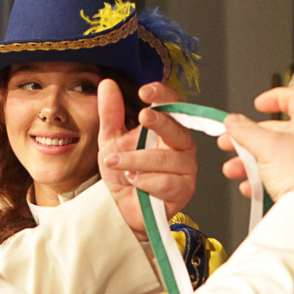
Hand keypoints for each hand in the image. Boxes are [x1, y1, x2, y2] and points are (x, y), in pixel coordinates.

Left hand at [99, 80, 197, 235]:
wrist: (121, 208)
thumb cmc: (123, 174)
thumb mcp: (111, 140)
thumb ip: (110, 114)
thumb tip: (107, 84)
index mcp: (168, 129)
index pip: (172, 105)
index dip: (162, 96)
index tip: (145, 92)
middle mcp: (182, 146)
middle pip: (177, 128)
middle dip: (159, 122)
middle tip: (141, 116)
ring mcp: (186, 168)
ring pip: (166, 159)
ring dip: (137, 160)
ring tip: (116, 163)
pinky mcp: (184, 190)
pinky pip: (167, 182)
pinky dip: (146, 181)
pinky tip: (134, 182)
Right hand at [218, 88, 293, 215]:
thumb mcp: (264, 145)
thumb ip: (244, 130)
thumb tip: (232, 121)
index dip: (272, 97)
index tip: (257, 104)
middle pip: (278, 131)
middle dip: (249, 139)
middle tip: (230, 141)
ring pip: (276, 155)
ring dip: (250, 161)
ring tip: (233, 169)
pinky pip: (283, 175)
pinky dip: (263, 178)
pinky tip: (249, 186)